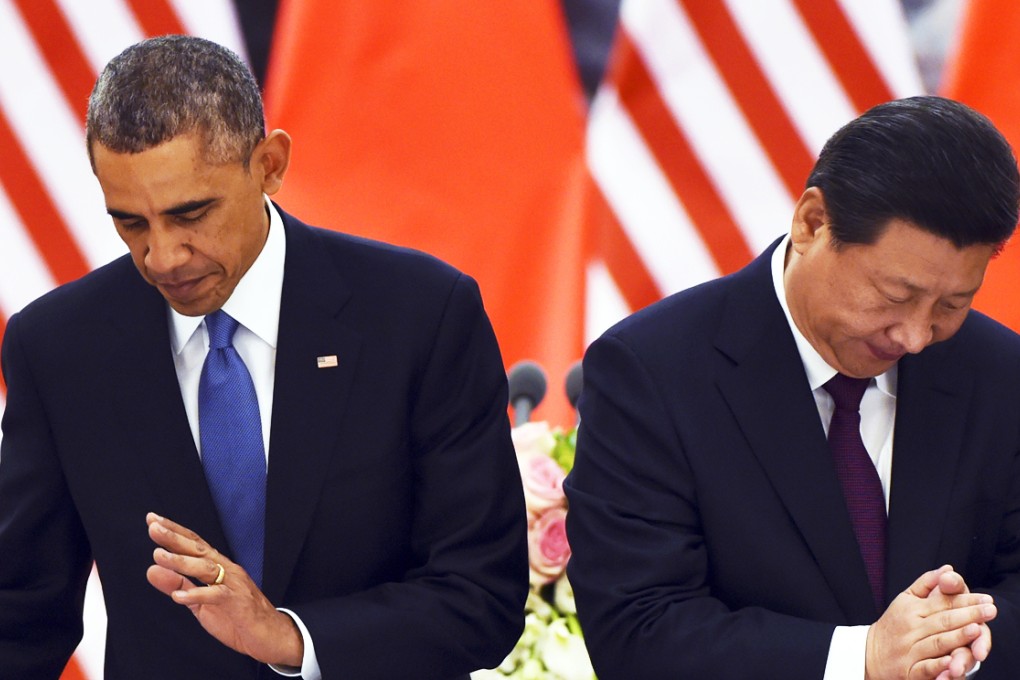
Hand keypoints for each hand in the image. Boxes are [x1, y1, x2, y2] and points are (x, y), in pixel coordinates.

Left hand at [145, 512, 302, 666]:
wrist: (270, 635)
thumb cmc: (237, 617)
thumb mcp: (200, 602)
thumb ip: (178, 585)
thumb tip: (152, 570)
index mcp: (218, 567)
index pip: (194, 544)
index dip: (174, 531)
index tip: (153, 520)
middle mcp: (226, 570)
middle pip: (199, 549)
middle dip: (175, 538)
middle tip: (154, 527)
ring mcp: (233, 584)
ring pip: (206, 568)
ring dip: (181, 561)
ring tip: (158, 556)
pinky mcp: (238, 602)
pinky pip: (216, 595)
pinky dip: (197, 595)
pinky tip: (178, 596)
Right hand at [865, 565, 995, 679]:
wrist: (869, 653)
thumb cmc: (893, 625)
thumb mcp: (905, 599)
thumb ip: (926, 583)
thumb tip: (948, 568)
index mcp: (911, 609)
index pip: (942, 602)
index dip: (965, 599)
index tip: (986, 598)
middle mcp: (911, 628)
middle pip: (943, 620)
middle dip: (969, 615)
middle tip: (990, 610)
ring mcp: (910, 650)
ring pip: (938, 643)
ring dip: (957, 637)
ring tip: (976, 629)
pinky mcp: (910, 671)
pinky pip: (926, 667)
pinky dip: (939, 665)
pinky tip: (953, 660)